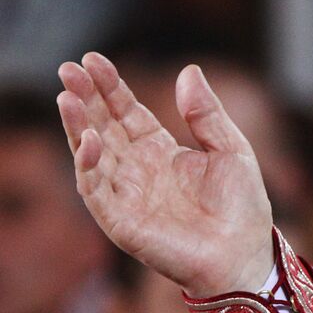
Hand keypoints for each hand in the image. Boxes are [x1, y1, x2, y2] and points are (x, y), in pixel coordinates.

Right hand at [57, 53, 274, 296]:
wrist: (245, 253)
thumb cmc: (241, 206)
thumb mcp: (230, 148)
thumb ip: (206, 113)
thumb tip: (188, 70)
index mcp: (162, 151)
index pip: (127, 113)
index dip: (110, 87)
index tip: (92, 59)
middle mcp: (138, 170)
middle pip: (104, 127)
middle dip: (85, 99)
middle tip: (67, 69)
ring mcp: (127, 195)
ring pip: (92, 155)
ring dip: (77, 126)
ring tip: (66, 97)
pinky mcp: (122, 221)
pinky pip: (97, 191)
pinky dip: (89, 166)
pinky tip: (87, 139)